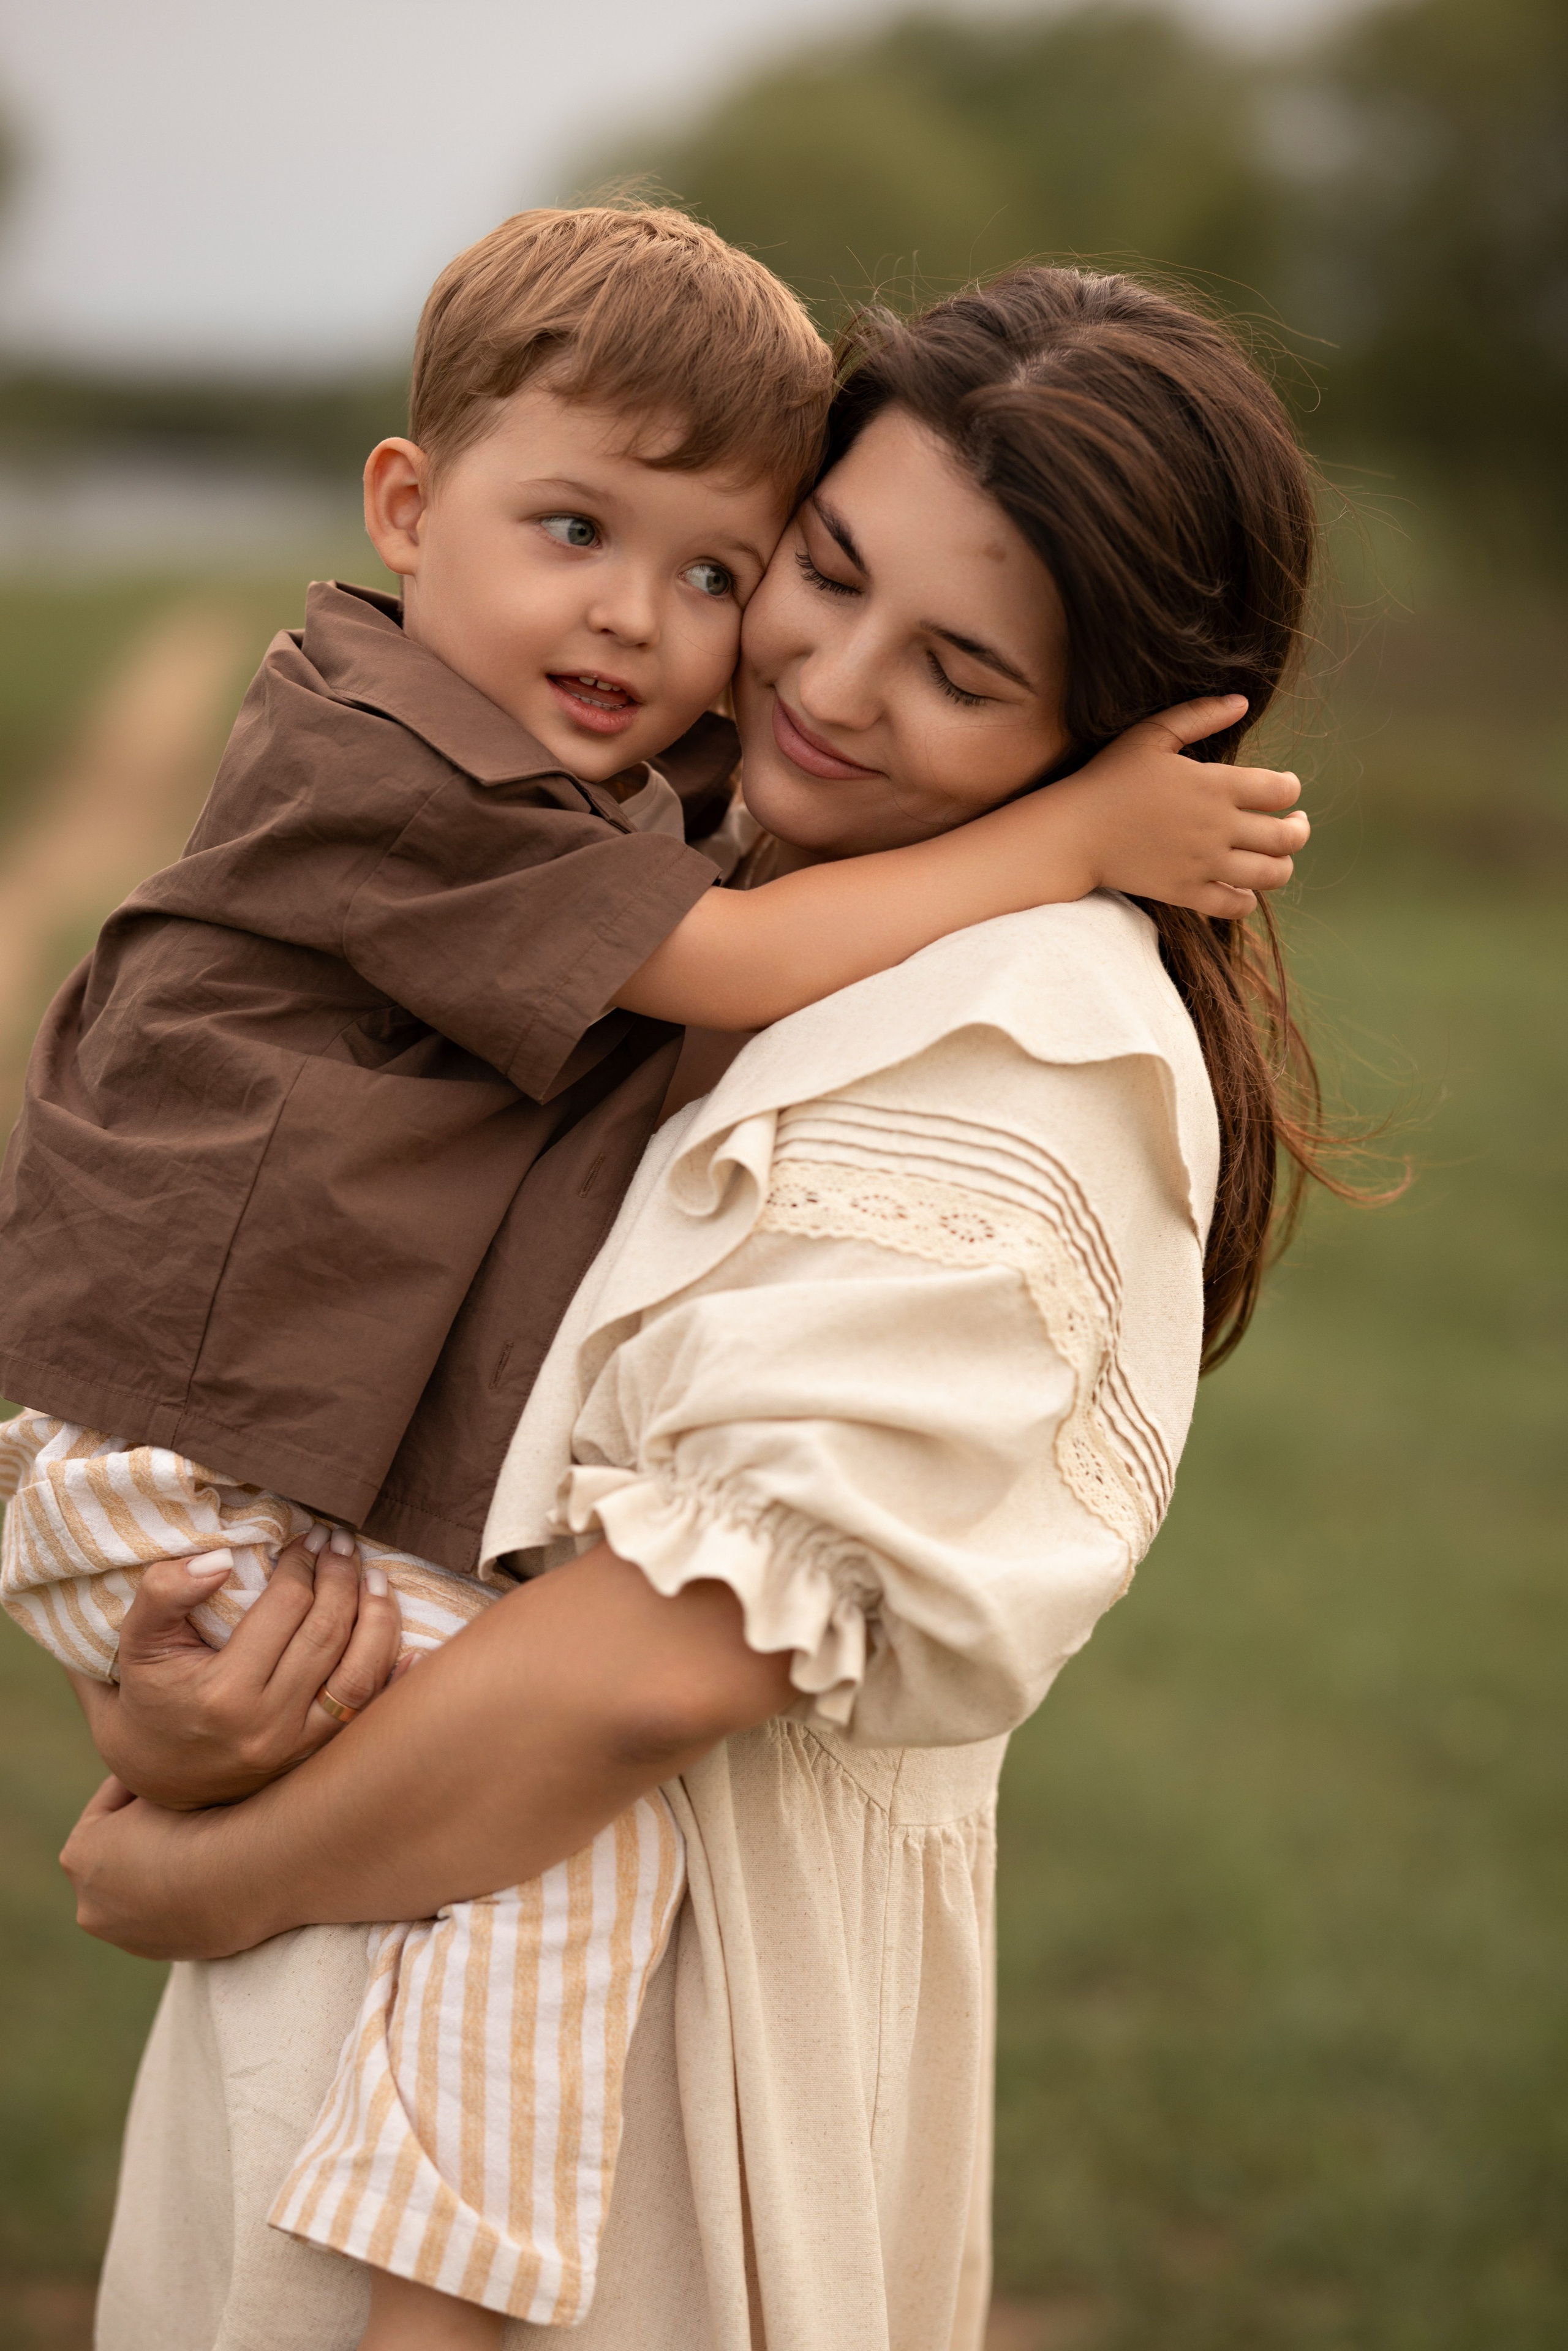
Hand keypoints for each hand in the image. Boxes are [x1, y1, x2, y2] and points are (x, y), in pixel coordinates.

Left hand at [60, 1775, 247, 1960]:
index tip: (172, 1771)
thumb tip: (154, 1778)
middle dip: (146, 1830)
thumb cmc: (194, 1822)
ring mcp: (124, 1935)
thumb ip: (144, 1784)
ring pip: (141, 1886)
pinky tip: (210, 1871)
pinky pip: (166, 1911)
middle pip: (121, 1850)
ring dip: (162, 1865)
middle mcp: (90, 1905)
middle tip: (187, 1806)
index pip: (110, 1803)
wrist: (237, 1877)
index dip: (142, 1783)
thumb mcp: (159, 1783)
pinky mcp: (160, 1951)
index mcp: (79, 1856)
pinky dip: (181, 1892)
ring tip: (203, 1840)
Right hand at [71, 1533, 403, 1808]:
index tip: (306, 1539)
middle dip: (342, 1579)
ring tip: (375, 1578)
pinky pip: (367, 1715)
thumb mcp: (137, 1643)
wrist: (156, 1775)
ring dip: (377, 1619)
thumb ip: (164, 1594)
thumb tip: (220, 1559)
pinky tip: (414, 1647)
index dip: (302, 1565)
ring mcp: (296, 1748)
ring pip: (359, 1675)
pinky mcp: (314, 1759)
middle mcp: (267, 1725)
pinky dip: (393, 1677)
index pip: (285, 1608)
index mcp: (224, 1692)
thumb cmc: (149, 1696)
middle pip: (327, 1634)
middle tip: (342, 1543)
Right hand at [1051, 694, 1309, 917]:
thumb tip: (1241, 702)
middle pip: (1287, 836)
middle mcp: (1216, 826)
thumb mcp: (1151, 735)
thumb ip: (1198, 715)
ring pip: (1271, 874)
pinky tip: (1243, 887)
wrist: (1074, 832)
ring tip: (1277, 857)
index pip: (1282, 790)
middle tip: (1296, 825)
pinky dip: (1248, 899)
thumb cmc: (1111, 778)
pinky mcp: (1186, 893)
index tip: (1285, 790)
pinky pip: (1236, 906)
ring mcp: (1203, 864)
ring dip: (1283, 865)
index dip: (1291, 788)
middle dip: (1300, 830)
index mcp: (1214, 784)